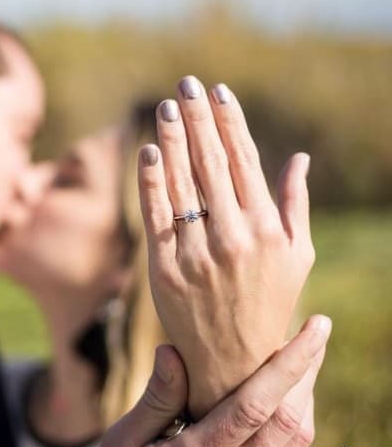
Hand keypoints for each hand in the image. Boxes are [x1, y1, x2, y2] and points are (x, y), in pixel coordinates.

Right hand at [82, 314, 330, 446]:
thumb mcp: (122, 443)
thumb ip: (156, 399)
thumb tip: (173, 348)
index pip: (254, 407)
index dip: (289, 364)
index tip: (313, 328)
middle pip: (289, 422)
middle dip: (308, 371)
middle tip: (316, 331)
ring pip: (296, 444)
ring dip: (305, 396)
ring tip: (304, 359)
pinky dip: (294, 423)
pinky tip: (285, 399)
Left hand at [137, 76, 315, 417]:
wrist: (234, 360)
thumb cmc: (270, 302)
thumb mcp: (297, 256)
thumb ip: (296, 205)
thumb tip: (298, 158)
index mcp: (267, 228)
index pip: (244, 160)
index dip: (229, 122)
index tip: (218, 92)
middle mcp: (233, 236)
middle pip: (210, 163)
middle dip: (198, 119)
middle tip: (185, 86)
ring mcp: (197, 253)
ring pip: (181, 183)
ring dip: (172, 139)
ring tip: (165, 108)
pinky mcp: (164, 269)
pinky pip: (155, 215)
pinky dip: (150, 181)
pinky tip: (148, 151)